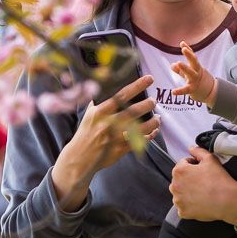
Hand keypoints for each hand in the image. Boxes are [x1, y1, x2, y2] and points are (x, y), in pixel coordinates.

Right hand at [52, 75, 159, 210]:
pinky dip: (148, 136)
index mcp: (99, 113)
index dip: (136, 86)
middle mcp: (107, 124)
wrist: (78, 158)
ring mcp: (114, 138)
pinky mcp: (119, 150)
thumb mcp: (88, 116)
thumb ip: (98, 102)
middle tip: (154, 101)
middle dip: (147, 105)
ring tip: (158, 118)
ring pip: (139, 128)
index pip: (120, 96)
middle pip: (132, 112)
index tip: (149, 79)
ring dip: (152, 122)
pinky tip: (153, 131)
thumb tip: (105, 87)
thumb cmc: (85, 134)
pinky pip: (139, 142)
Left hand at [169, 147, 236, 226]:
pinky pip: (183, 207)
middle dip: (188, 179)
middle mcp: (174, 186)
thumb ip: (198, 151)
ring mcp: (178, 201)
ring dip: (187, 192)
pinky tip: (200, 202)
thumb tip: (191, 148)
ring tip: (202, 192)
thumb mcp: (210, 159)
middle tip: (203, 182)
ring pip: (180, 194)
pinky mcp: (183, 212)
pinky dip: (189, 205)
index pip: (183, 164)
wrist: (227, 200)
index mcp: (179, 171)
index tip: (202, 170)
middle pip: (179, 180)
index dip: (194, 165)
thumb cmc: (219, 179)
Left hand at [171, 42, 216, 105]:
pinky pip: (186, 90)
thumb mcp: (188, 73)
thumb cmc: (197, 80)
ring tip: (178, 63)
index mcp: (196, 66)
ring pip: (191, 73)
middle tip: (184, 49)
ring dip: (185, 68)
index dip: (188, 49)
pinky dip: (179, 91)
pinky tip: (173, 92)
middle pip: (194, 62)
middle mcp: (197, 71)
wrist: (209, 92)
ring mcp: (195, 80)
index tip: (182, 43)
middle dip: (189, 55)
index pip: (192, 56)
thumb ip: (180, 69)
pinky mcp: (193, 89)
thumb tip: (172, 65)